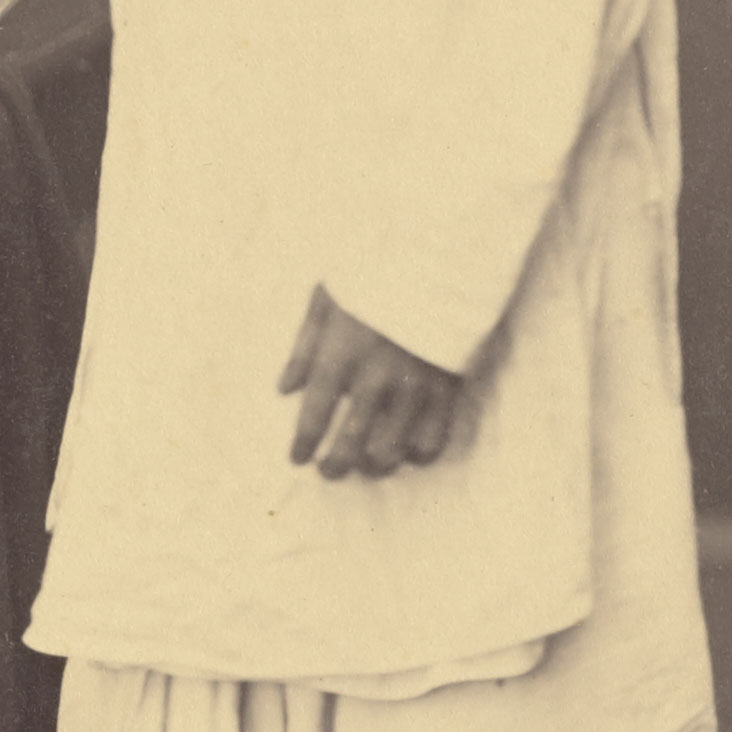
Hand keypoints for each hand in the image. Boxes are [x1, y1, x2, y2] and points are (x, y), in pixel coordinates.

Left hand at [279, 286, 461, 477]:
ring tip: (366, 464)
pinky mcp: (447, 391)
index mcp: (340, 354)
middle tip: (329, 470)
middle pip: (349, 445)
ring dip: (372, 466)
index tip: (298, 458)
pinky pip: (431, 442)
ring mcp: (414, 388)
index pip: (313, 416)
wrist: (442, 260)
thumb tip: (285, 389)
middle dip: (334, 466)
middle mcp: (375, 378)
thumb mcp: (330, 298)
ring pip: (389, 452)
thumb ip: (304, 346)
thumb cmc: (377, 274)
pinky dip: (416, 454)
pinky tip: (407, 449)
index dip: (303, 444)